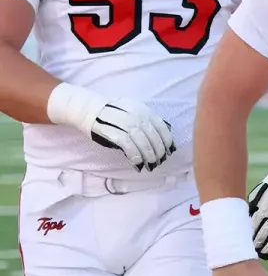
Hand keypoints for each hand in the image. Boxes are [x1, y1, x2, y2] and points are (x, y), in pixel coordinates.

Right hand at [48, 84, 175, 171]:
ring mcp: (125, 123)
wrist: (89, 110)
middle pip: (153, 137)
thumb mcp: (134, 111)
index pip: (161, 127)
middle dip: (159, 151)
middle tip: (160, 162)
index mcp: (144, 110)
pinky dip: (136, 157)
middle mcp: (137, 115)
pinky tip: (138, 164)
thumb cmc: (114, 115)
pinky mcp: (114, 132)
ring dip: (148, 156)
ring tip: (151, 165)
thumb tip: (165, 136)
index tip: (170, 151)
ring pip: (143, 143)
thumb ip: (147, 121)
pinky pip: (129, 147)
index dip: (167, 140)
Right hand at [248, 166, 267, 259]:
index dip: (266, 250)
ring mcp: (264, 203)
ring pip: (252, 224)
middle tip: (251, 250)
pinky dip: (246, 218)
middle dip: (255, 245)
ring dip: (248, 233)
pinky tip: (244, 223)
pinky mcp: (257, 195)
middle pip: (260, 234)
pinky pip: (249, 210)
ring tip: (245, 240)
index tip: (262, 254)